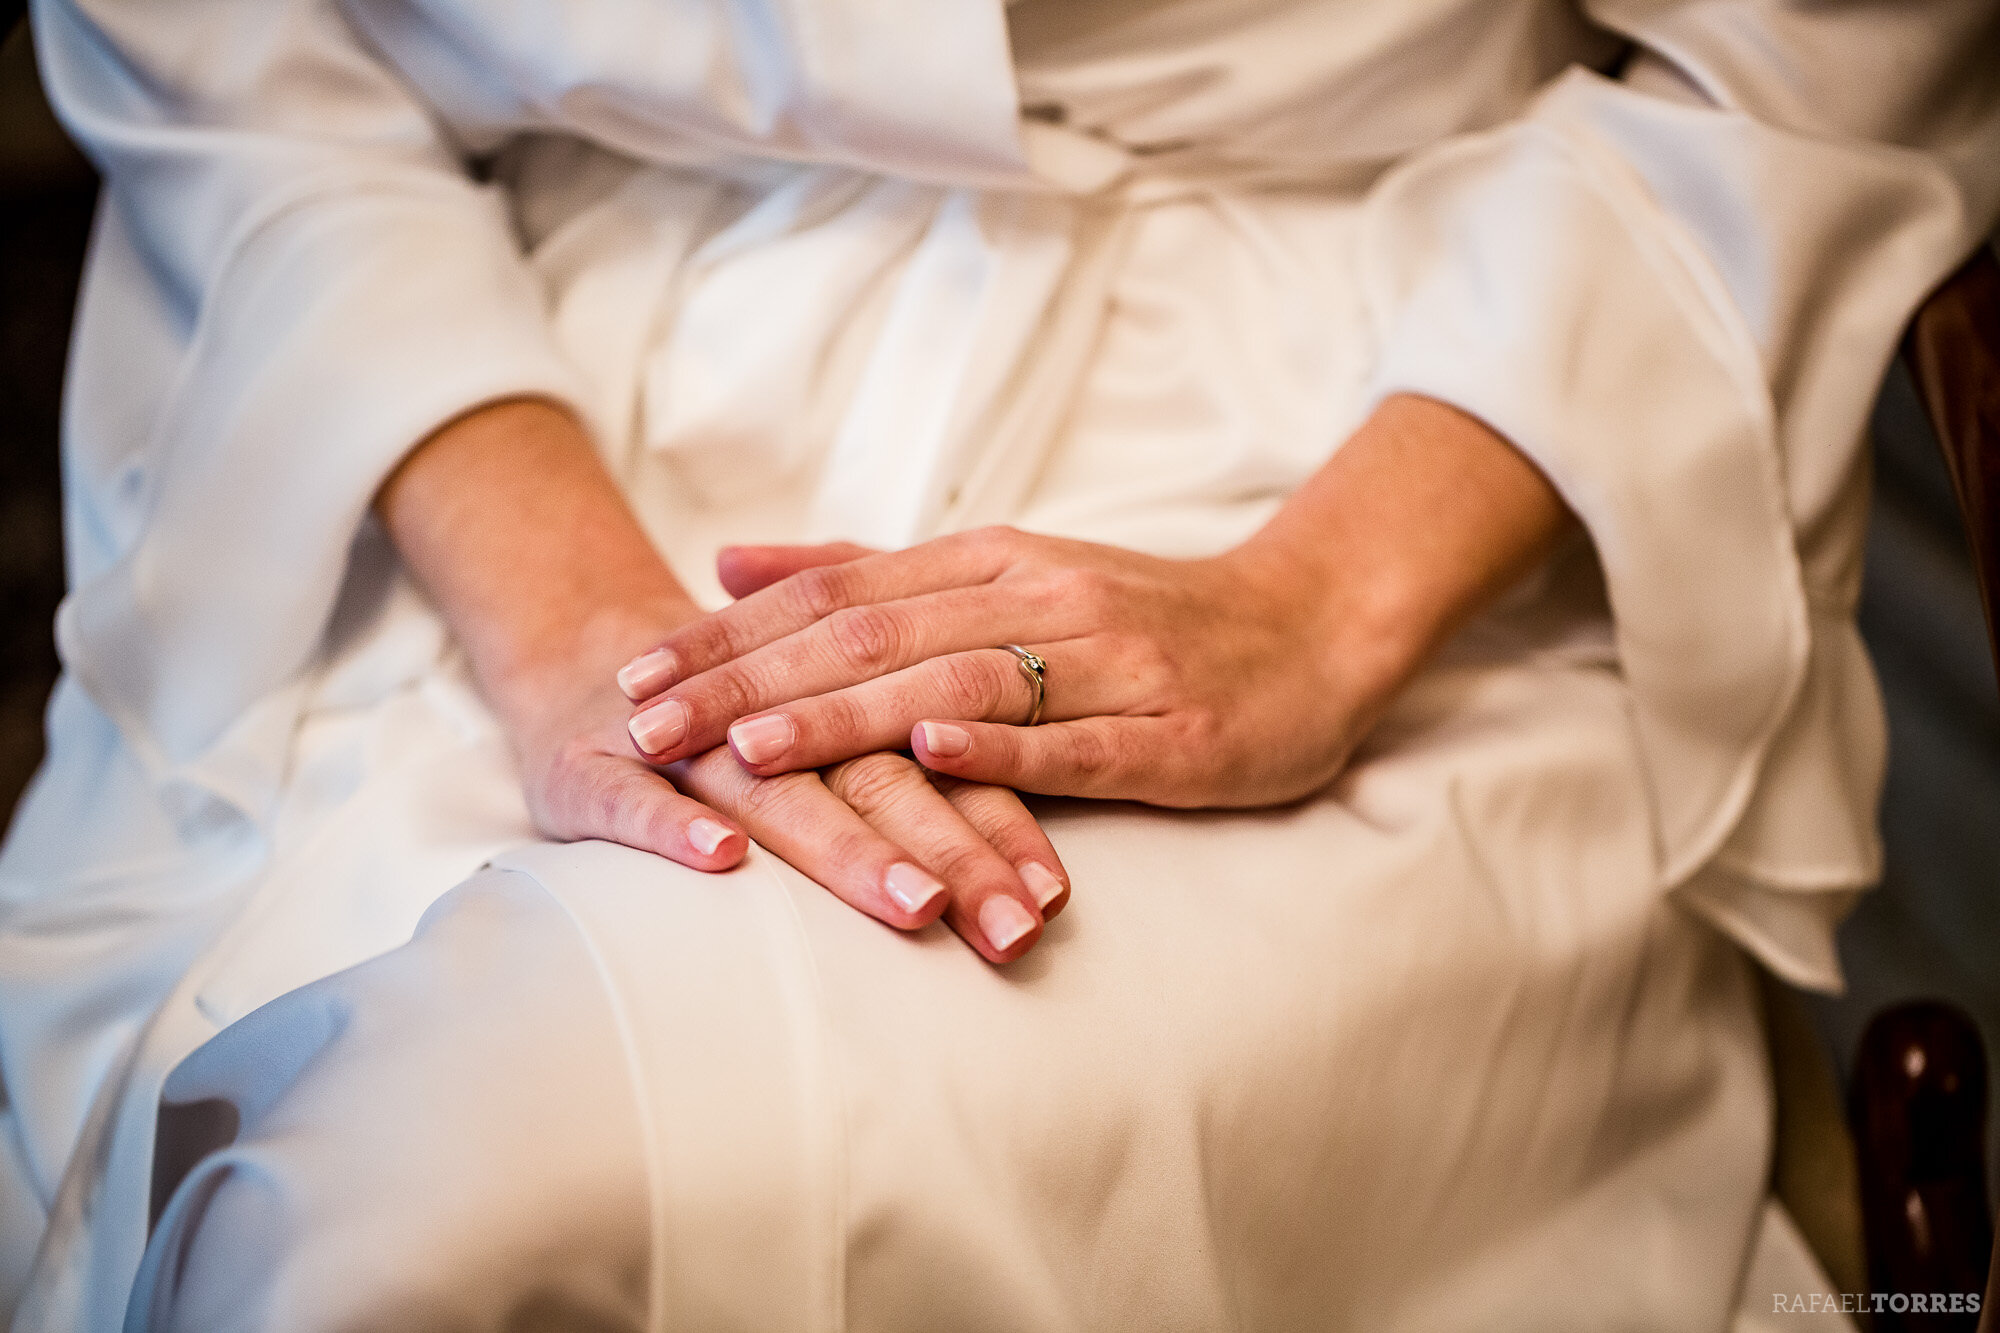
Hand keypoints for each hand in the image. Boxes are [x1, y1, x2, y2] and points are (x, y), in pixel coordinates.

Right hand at [377, 399, 1065, 962]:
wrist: (583, 662)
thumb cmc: (734, 720)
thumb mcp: (826, 725)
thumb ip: (923, 762)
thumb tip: (1030, 836)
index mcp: (841, 710)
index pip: (938, 764)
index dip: (1000, 827)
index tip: (1055, 899)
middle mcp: (774, 730)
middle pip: (880, 783)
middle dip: (956, 857)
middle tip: (1016, 931)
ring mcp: (681, 749)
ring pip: (777, 792)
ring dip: (849, 846)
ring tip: (916, 904)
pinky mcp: (587, 772)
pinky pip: (634, 800)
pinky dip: (676, 821)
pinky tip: (725, 857)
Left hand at [616, 395, 1571, 806]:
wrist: (1307, 628)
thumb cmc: (1141, 614)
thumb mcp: (999, 573)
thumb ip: (869, 569)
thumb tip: (730, 558)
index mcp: (987, 564)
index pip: (835, 594)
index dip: (729, 637)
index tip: (635, 672)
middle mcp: (1033, 600)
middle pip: (872, 636)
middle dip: (750, 683)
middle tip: (647, 721)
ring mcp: (1101, 664)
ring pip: (954, 683)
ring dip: (846, 714)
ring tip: (751, 745)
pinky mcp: (1164, 731)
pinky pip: (1074, 738)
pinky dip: (1000, 743)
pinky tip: (932, 750)